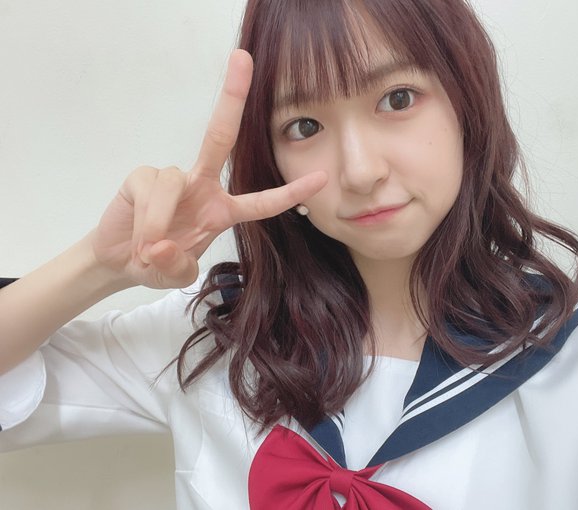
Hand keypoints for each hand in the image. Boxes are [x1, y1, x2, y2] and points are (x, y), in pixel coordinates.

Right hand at [91, 50, 326, 288]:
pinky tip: (140, 236)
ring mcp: (173, 178)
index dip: (291, 192)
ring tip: (149, 248)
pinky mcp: (142, 176)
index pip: (262, 202)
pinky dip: (146, 218)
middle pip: (220, 136)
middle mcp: (202, 186)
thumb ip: (178, 267)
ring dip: (160, 221)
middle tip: (244, 58)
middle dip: (233, 97)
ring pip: (175, 181)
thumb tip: (161, 246)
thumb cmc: (158, 262)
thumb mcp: (175, 275)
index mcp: (222, 210)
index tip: (322, 177)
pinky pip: (152, 188)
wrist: (120, 260)